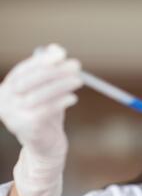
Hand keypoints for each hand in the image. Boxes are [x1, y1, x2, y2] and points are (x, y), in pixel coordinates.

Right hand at [0, 44, 81, 195]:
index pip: (23, 71)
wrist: (47, 146)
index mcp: (6, 90)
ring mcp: (13, 116)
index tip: (62, 53)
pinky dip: (60, 102)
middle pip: (29, 81)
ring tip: (79, 81)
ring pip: (39, 95)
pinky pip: (45, 110)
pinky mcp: (27, 128)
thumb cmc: (48, 114)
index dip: (42, 61)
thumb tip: (56, 48)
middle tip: (76, 66)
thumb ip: (51, 70)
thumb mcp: (48, 89)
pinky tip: (73, 98)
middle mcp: (4, 103)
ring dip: (61, 85)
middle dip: (54, 71)